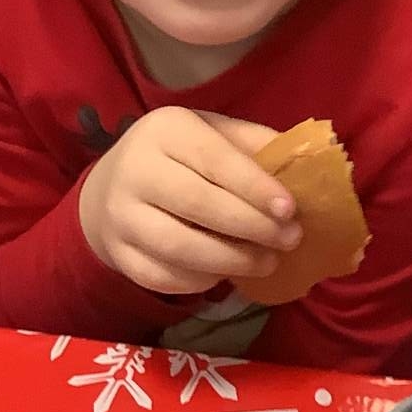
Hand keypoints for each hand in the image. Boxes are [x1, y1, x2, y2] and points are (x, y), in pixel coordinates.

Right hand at [79, 107, 301, 295]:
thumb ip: (252, 145)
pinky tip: (225, 273)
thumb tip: (304, 168)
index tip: (290, 209)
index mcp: (164, 130)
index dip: (254, 186)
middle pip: (197, 203)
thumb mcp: (210, 134)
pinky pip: (164, 277)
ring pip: (179, 246)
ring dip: (232, 260)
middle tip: (289, 240)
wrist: (107, 191)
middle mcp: (135, 170)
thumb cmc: (177, 159)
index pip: (214, 159)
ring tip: (267, 262)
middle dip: (252, 226)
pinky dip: (201, 281)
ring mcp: (121, 216)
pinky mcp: (118, 255)